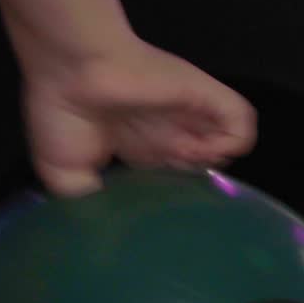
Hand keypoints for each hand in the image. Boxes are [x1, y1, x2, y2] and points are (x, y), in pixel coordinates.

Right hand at [22, 36, 257, 195]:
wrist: (71, 68)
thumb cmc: (62, 114)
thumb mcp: (64, 177)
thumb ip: (89, 208)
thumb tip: (103, 233)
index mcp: (135, 147)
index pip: (169, 178)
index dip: (170, 198)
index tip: (161, 214)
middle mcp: (165, 132)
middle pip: (199, 167)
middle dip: (195, 187)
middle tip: (177, 194)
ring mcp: (185, 115)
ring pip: (224, 147)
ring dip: (214, 164)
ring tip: (189, 167)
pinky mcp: (202, 97)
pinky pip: (241, 123)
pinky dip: (233, 142)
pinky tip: (206, 152)